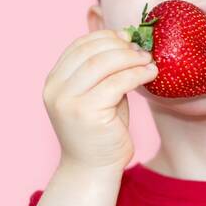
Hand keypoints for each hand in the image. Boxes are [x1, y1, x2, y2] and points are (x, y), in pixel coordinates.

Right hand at [42, 30, 157, 169]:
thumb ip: (104, 70)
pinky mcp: (86, 112)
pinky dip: (137, 74)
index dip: (105, 37)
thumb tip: (126, 38)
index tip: (128, 38)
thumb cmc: (101, 130)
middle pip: (91, 52)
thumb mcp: (98, 93)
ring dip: (131, 58)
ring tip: (149, 61)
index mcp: (54, 81)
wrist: (93, 168)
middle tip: (142, 50)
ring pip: (104, 63)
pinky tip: (151, 74)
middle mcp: (55, 89)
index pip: (79, 46)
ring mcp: (68, 100)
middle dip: (121, 47)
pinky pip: (117, 83)